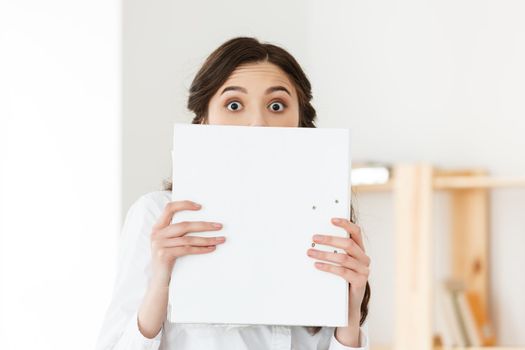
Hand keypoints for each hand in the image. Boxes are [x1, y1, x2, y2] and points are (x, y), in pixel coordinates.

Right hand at [149, 200, 225, 283]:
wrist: (159, 282)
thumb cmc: (168, 260)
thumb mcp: (169, 243)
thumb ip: (177, 232)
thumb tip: (202, 222)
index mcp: (158, 227)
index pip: (169, 208)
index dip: (184, 204)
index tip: (200, 206)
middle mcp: (157, 234)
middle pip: (184, 225)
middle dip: (204, 225)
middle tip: (219, 226)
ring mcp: (159, 245)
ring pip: (188, 238)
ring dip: (207, 239)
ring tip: (220, 239)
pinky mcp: (164, 255)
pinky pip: (187, 249)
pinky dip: (201, 248)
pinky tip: (211, 248)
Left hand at [306, 217, 369, 346]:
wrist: (349, 303)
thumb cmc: (343, 278)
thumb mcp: (340, 262)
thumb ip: (334, 250)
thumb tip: (315, 239)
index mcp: (360, 249)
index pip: (356, 232)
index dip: (345, 224)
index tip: (332, 220)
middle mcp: (364, 258)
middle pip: (348, 244)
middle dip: (329, 240)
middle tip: (314, 238)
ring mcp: (363, 270)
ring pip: (343, 258)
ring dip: (325, 254)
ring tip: (311, 253)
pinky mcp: (360, 281)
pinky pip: (343, 272)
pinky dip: (328, 267)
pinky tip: (318, 265)